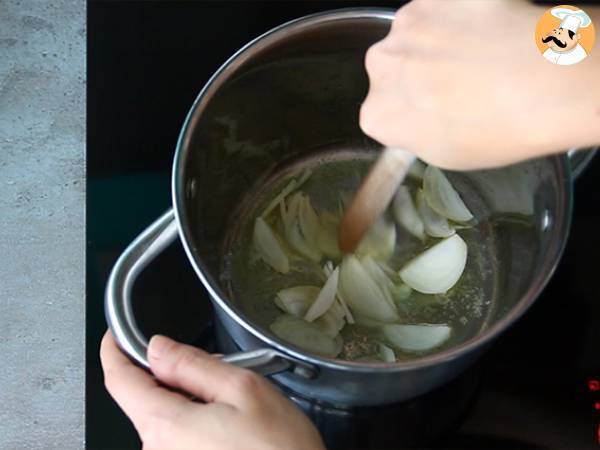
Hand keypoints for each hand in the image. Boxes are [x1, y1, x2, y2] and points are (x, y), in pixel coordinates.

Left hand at [100, 332, 325, 449]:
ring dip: (189, 397)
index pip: (119, 380)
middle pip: (145, 397)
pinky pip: (177, 435)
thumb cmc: (278, 449)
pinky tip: (229, 422)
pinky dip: (195, 418)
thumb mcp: (241, 389)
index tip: (117, 335)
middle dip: (173, 374)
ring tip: (232, 402)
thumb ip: (191, 364)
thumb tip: (157, 348)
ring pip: (164, 415)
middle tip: (217, 369)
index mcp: (165, 425)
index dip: (115, 351)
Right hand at [360, 0, 599, 169]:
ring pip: (415, 35)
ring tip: (479, 55)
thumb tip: (422, 114)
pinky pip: (443, 8)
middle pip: (392, 69)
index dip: (410, 113)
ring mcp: (407, 24)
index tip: (436, 114)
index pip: (382, 113)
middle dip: (416, 74)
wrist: (542, 81)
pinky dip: (459, 16)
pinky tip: (488, 32)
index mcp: (377, 114)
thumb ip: (417, 132)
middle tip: (459, 84)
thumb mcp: (445, 155)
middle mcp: (380, 65)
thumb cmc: (495, 130)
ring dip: (436, 42)